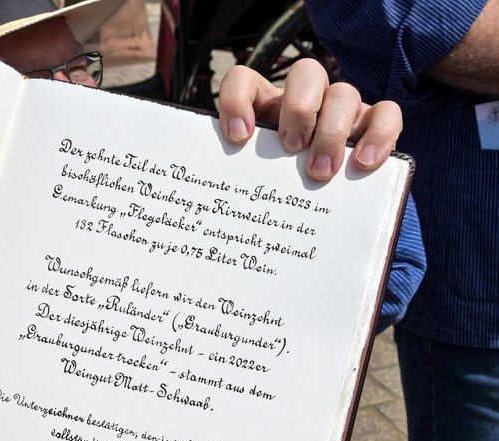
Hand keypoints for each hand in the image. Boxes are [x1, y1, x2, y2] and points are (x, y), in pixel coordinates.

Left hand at [217, 58, 401, 180]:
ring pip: (345, 93)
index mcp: (264, 106)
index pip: (244, 80)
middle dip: (299, 109)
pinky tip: (364, 163)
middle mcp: (304, 99)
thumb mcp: (255, 177)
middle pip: (307, 73)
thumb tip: (212, 195)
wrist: (316, 210)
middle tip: (292, 149)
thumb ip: (239, 173)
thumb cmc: (278, 186)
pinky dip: (378, 135)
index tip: (239, 138)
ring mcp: (340, 108)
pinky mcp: (372, 123)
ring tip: (322, 171)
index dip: (236, 101)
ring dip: (333, 131)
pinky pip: (386, 113)